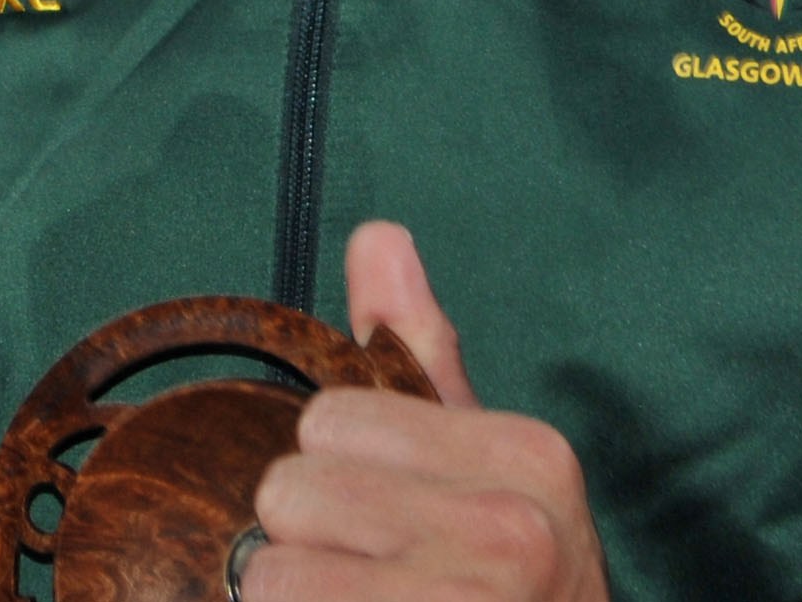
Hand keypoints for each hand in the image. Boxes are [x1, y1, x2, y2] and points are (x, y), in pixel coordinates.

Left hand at [238, 223, 608, 601]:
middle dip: (309, 547)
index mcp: (530, 459)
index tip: (397, 529)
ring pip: (271, 575)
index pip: (328, 419)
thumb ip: (423, 358)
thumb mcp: (484, 476)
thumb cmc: (508, 597)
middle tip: (374, 588)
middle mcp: (513, 536)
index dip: (340, 476)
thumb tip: (380, 236)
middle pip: (290, 491)